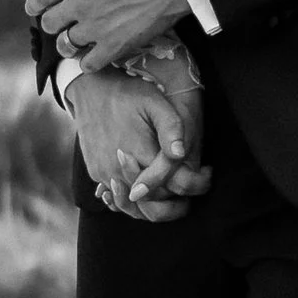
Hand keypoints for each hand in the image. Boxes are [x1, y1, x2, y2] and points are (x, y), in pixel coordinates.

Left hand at [29, 0, 190, 69]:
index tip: (37, 7)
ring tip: (76, 40)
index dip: (35, 5)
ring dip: (69, 43)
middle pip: (49, 25)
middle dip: (53, 23)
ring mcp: (96, 29)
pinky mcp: (115, 46)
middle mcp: (79, 6)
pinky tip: (95, 54)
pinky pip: (90, 64)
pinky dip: (89, 62)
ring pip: (66, 46)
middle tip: (62, 22)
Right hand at [70, 69, 211, 224]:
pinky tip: (150, 190)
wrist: (89, 90)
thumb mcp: (155, 103)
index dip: (196, 185)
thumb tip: (180, 154)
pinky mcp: (96, 174)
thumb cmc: (127, 94)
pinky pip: (118, 199)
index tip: (208, 174)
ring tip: (175, 195)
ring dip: (157, 206)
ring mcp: (105, 174)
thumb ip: (172, 128)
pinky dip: (136, 201)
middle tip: (195, 186)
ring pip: (136, 207)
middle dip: (178, 203)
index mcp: (141, 153)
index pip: (174, 185)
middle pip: (156, 204)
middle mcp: (120, 170)